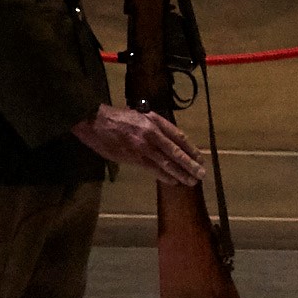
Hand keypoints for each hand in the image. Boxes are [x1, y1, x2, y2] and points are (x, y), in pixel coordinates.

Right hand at [74, 104, 205, 185]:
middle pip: (177, 152)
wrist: (95, 121)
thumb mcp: (141, 116)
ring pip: (167, 162)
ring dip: (181, 173)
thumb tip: (170, 140)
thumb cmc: (118, 118)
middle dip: (191, 164)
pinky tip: (173, 181)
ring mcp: (144, 146)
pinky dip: (165, 176)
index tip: (200, 158)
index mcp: (156, 121)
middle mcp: (153, 133)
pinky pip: (153, 169)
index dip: (191, 149)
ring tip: (192, 181)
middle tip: (202, 174)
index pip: (180, 137)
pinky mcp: (134, 157)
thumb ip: (156, 127)